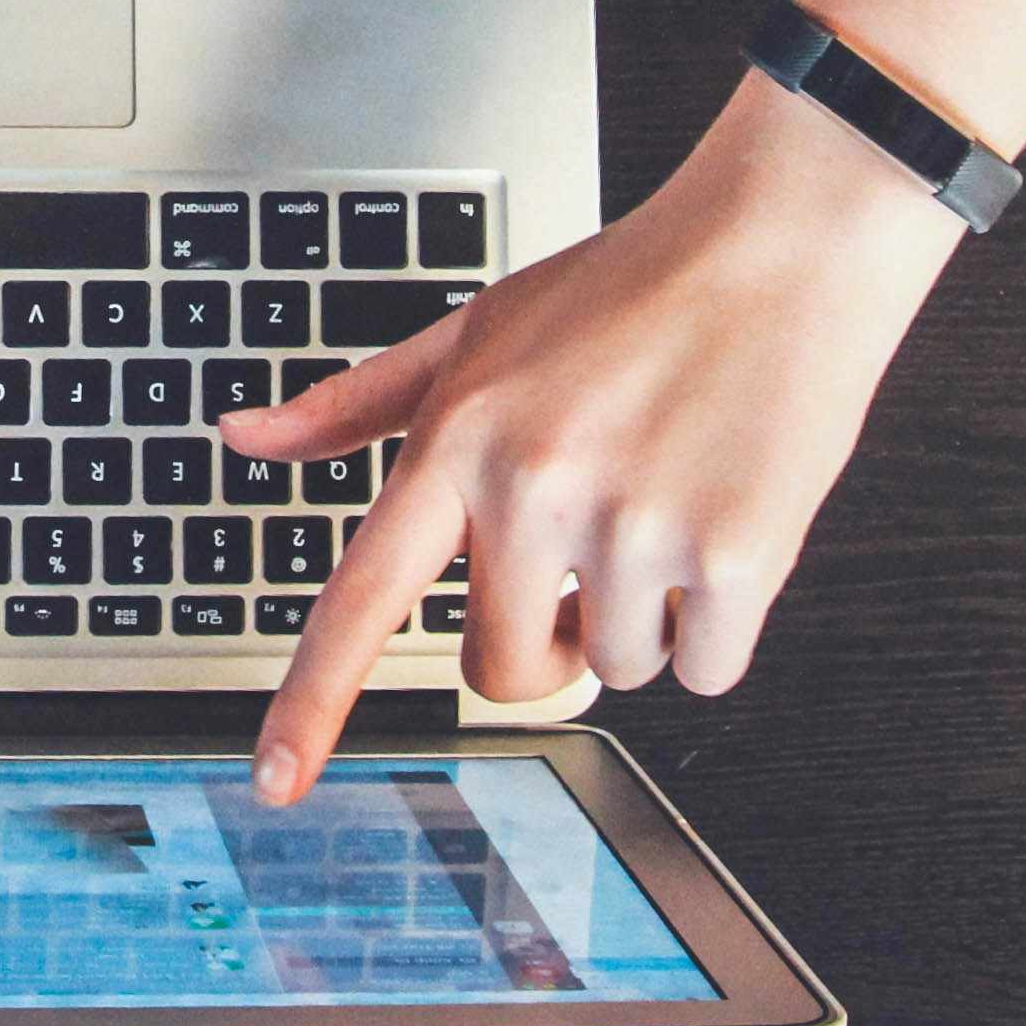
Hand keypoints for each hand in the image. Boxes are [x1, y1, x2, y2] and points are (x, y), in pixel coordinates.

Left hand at [227, 74, 964, 800]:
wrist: (781, 244)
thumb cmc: (628, 288)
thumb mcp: (475, 329)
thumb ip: (357, 404)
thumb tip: (245, 437)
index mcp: (460, 440)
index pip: (364, 598)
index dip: (313, 701)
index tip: (276, 781)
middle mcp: (535, 489)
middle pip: (504, 670)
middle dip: (545, 640)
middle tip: (586, 555)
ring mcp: (635, 527)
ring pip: (616, 668)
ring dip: (643, 616)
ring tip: (665, 498)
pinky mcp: (737, 556)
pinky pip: (705, 669)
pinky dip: (719, 623)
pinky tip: (723, 519)